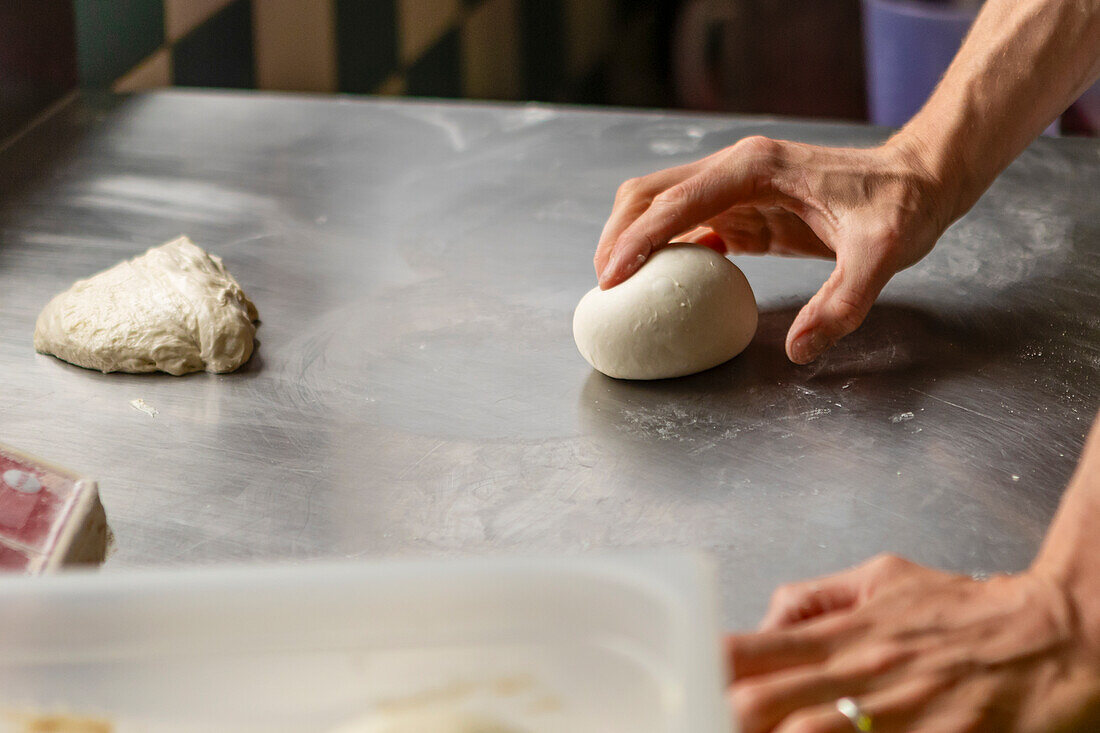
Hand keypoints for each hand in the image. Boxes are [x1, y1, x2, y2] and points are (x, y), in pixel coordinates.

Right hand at [593, 136, 951, 362]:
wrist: (922, 179)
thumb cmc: (902, 206)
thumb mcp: (882, 255)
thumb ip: (843, 302)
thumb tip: (801, 350)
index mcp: (754, 169)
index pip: (674, 203)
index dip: (636, 242)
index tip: (611, 279)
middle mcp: (737, 168)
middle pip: (649, 194)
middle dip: (617, 236)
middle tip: (605, 288)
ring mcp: (738, 185)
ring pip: (661, 205)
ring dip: (635, 241)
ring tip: (622, 289)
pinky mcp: (747, 206)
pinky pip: (691, 224)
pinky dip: (668, 248)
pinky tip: (672, 280)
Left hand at [727, 554, 1099, 731]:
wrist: (1058, 634)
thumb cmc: (966, 610)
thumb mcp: (885, 577)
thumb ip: (818, 596)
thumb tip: (767, 620)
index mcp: (839, 634)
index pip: (746, 650)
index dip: (703, 670)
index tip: (678, 684)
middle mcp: (857, 674)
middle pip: (760, 704)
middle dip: (723, 718)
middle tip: (697, 724)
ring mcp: (897, 714)